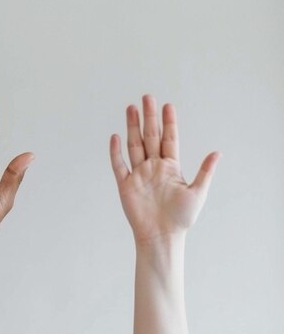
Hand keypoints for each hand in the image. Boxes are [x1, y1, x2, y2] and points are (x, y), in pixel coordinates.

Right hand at [109, 95, 219, 242]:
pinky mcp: (126, 185)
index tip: (167, 105)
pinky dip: (116, 152)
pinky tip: (116, 137)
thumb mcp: (198, 192)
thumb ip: (204, 171)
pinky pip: (119, 165)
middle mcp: (153, 167)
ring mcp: (139, 175)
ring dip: (132, 128)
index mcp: (170, 167)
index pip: (169, 139)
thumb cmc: (180, 218)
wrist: (161, 236)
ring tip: (131, 109)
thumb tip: (217, 153)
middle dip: (148, 117)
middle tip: (147, 98)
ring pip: (134, 146)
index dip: (168, 122)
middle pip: (150, 137)